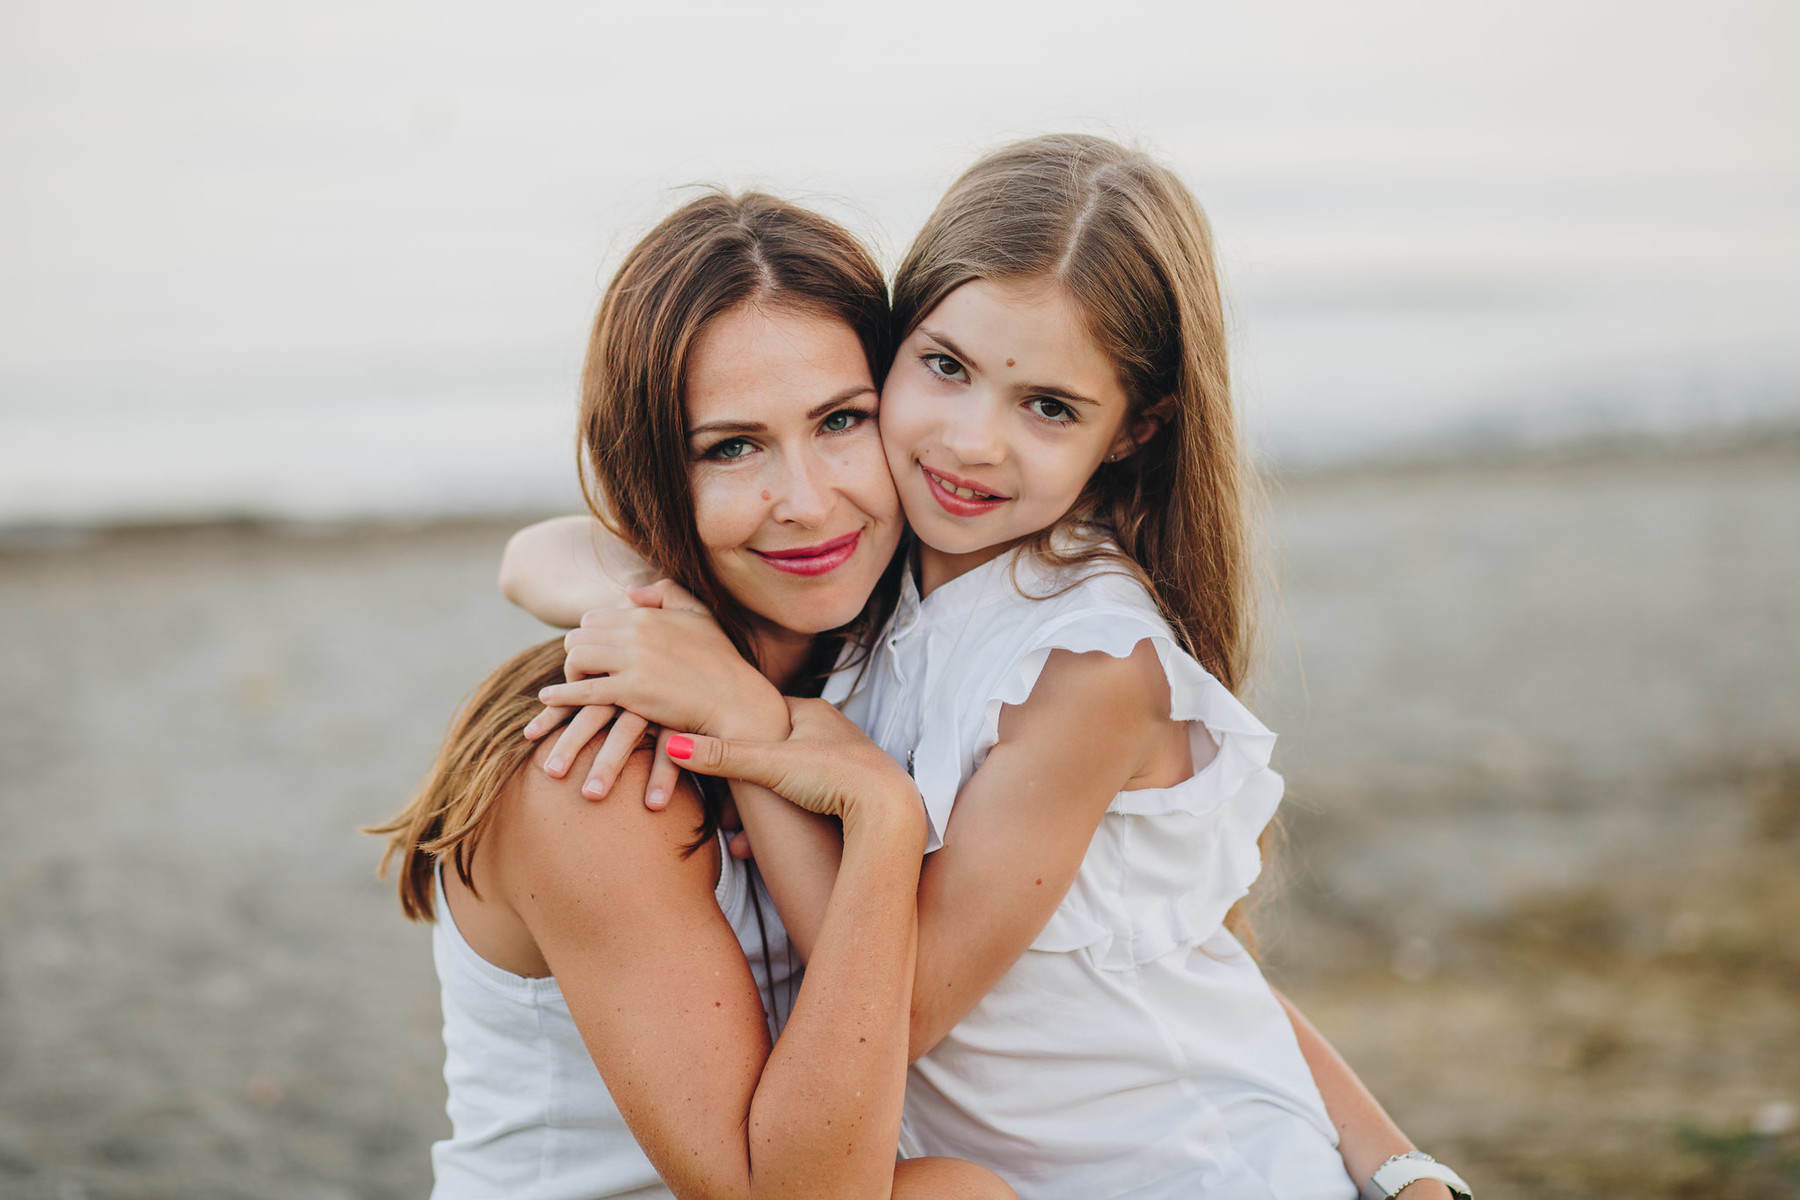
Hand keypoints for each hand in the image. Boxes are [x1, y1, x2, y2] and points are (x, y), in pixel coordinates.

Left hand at [529, 581, 782, 807]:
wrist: (736, 700)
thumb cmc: (721, 661)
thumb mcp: (700, 616)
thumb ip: (665, 594)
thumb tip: (628, 592)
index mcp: (647, 614)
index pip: (594, 618)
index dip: (590, 639)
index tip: (598, 658)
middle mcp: (636, 632)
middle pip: (579, 636)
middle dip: (577, 655)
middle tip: (584, 675)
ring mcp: (632, 661)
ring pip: (576, 657)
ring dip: (571, 673)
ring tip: (577, 689)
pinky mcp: (631, 691)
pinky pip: (582, 690)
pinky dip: (561, 695)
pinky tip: (549, 700)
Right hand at [667, 698, 921, 837]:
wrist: (891, 812)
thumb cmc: (835, 778)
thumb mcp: (771, 765)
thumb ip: (723, 757)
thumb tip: (672, 744)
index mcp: (811, 710)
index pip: (760, 716)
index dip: (732, 738)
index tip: (709, 758)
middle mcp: (831, 729)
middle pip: (773, 753)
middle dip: (746, 786)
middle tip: (724, 812)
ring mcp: (845, 758)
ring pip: (790, 782)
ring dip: (764, 811)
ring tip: (740, 838)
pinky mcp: (853, 788)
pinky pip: (809, 800)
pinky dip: (788, 819)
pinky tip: (772, 845)